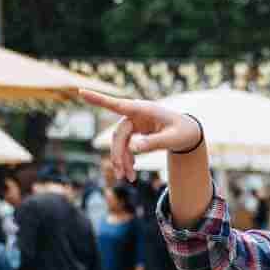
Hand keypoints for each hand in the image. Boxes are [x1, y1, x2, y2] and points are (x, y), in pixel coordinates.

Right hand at [77, 89, 202, 180]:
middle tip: (121, 175)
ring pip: (119, 142)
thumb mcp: (172, 139)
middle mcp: (136, 114)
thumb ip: (154, 143)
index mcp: (144, 110)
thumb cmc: (183, 132)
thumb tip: (134, 149)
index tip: (80, 91)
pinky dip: (126, 159)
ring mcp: (134, 122)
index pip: (118, 105)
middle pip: (119, 134)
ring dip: (121, 160)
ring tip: (128, 178)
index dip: (99, 99)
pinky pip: (125, 146)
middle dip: (118, 155)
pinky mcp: (135, 131)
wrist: (189, 133)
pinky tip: (131, 172)